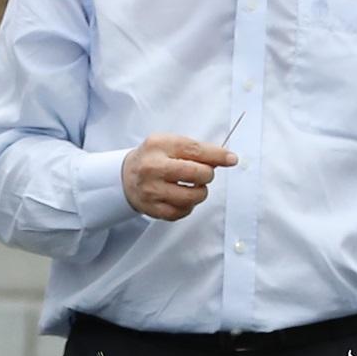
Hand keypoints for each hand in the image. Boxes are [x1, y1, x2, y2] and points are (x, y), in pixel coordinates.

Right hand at [121, 133, 238, 221]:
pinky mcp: (153, 209)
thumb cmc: (153, 158)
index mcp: (159, 145)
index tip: (231, 159)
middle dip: (207, 175)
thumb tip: (225, 158)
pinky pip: (183, 212)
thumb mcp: (169, 143)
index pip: (195, 150)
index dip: (218, 155)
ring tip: (193, 186)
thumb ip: (195, 149)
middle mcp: (153, 167)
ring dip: (200, 192)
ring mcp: (151, 190)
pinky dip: (189, 205)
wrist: (125, 176)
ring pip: (192, 196)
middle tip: (204, 174)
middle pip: (196, 173)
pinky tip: (182, 197)